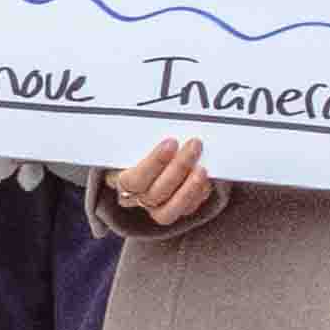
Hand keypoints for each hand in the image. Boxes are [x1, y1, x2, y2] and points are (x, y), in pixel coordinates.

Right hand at [102, 134, 225, 236]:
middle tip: (194, 144)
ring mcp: (155, 208)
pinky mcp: (176, 211)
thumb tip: (166, 117)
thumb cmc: (143, 147)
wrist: (153, 163)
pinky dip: (199, 194)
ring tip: (203, 168)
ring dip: (189, 187)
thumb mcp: (139, 140)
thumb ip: (147, 137)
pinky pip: (187, 210)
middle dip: (178, 168)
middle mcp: (136, 200)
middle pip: (154, 194)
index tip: (171, 142)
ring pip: (169, 209)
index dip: (154, 163)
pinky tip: (208, 178)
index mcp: (121, 181)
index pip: (133, 180)